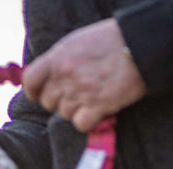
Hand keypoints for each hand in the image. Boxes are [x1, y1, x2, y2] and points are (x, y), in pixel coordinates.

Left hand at [22, 18, 145, 130]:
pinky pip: (80, 124)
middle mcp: (66, 75)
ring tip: (91, 97)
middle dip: (60, 101)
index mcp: (58, 57)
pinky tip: (97, 110)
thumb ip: (59, 59)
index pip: (30, 81)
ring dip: (76, 110)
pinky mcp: (97, 106)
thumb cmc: (112, 41)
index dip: (34, 91)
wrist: (141, 45)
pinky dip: (87, 121)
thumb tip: (46, 76)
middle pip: (48, 102)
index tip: (40, 94)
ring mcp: (80, 92)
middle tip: (76, 94)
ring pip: (64, 114)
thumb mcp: (78, 41)